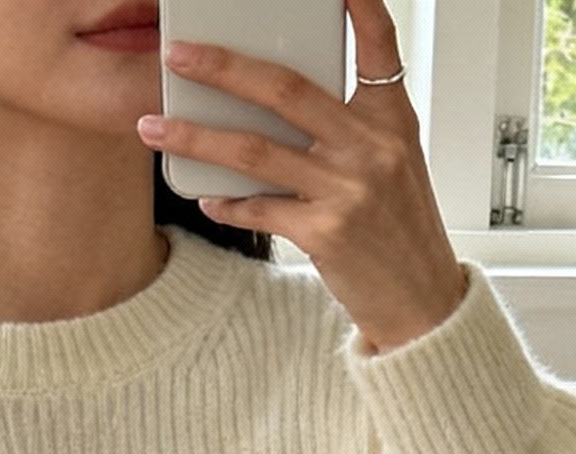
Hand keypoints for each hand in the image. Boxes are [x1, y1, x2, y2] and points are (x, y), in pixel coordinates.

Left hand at [136, 0, 468, 355]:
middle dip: (223, 67)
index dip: (356, 2)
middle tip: (178, 54)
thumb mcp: (394, 163)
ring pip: (255, 150)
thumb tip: (280, 102)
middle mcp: (371, 146)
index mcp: (392, 119)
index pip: (377, 42)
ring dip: (197, 136)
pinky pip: (259, 208)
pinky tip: (206, 197)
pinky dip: (226, 202)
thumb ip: (352, 126)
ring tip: (154, 127)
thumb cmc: (400, 231)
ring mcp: (347, 189)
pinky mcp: (325, 233)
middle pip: (285, 89)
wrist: (421, 301)